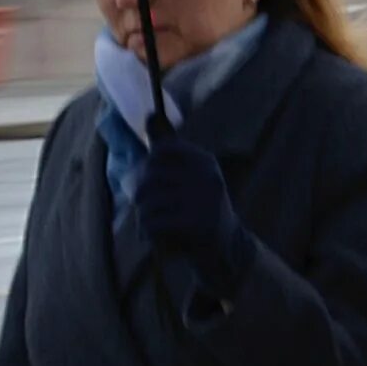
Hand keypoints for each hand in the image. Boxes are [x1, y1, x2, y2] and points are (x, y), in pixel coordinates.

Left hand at [137, 138, 253, 296]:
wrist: (226, 251)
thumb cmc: (197, 211)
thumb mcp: (188, 177)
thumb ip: (167, 149)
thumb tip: (148, 114)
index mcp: (204, 161)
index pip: (161, 151)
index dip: (147, 168)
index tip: (152, 185)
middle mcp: (208, 176)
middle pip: (149, 177)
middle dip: (140, 197)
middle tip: (145, 212)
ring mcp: (205, 200)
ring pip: (148, 202)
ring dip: (142, 219)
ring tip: (150, 227)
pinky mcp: (199, 224)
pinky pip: (154, 222)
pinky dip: (147, 233)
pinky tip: (155, 238)